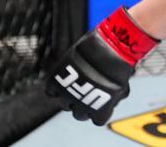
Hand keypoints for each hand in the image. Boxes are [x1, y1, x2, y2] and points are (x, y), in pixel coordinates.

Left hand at [46, 7, 158, 124]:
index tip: (71, 84)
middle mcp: (66, 95)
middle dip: (74, 100)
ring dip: (85, 109)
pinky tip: (103, 108)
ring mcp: (82, 104)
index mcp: (56, 80)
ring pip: (79, 115)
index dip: (62, 89)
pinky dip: (101, 115)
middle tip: (84, 93)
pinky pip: (98, 120)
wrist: (113, 49)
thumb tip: (81, 73)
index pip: (52, 93)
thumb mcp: (77, 54)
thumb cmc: (97, 45)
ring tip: (94, 100)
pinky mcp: (100, 111)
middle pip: (66, 106)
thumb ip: (76, 69)